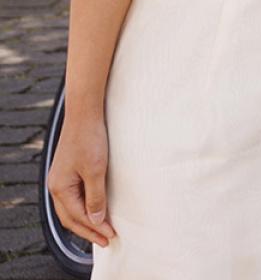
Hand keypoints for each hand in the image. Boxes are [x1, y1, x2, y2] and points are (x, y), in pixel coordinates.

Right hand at [48, 111, 114, 246]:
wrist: (85, 114)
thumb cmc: (89, 140)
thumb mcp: (96, 171)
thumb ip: (95, 197)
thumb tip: (95, 220)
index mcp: (59, 188)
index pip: (77, 217)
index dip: (94, 229)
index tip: (111, 236)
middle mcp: (56, 186)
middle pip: (71, 217)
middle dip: (88, 230)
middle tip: (107, 240)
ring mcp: (61, 179)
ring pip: (71, 208)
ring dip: (86, 221)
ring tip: (101, 230)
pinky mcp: (69, 172)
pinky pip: (75, 197)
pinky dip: (84, 207)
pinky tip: (94, 210)